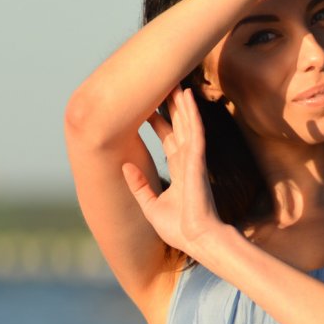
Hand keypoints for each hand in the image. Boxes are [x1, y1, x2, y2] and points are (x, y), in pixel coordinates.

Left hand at [121, 86, 230, 257]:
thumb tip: (124, 167)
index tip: (148, 108)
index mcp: (178, 171)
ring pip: (187, 124)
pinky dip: (192, 114)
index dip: (159, 123)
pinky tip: (188, 98)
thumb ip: (139, 186)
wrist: (196, 239)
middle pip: (178, 127)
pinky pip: (195, 133)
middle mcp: (187, 161)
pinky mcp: (198, 162)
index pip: (168, 140)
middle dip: (172, 107)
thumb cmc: (178, 228)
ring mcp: (194, 160)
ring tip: (177, 83)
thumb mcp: (150, 205)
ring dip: (183, 104)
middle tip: (166, 85)